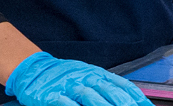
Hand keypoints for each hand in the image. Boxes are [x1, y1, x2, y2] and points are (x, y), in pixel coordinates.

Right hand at [5, 51, 150, 105]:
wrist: (35, 70)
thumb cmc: (67, 77)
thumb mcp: (90, 77)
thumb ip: (109, 87)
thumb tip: (132, 99)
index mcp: (98, 74)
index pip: (122, 86)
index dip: (136, 97)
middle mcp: (86, 78)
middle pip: (109, 91)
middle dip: (124, 104)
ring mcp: (70, 86)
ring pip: (90, 96)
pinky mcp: (52, 95)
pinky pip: (65, 102)